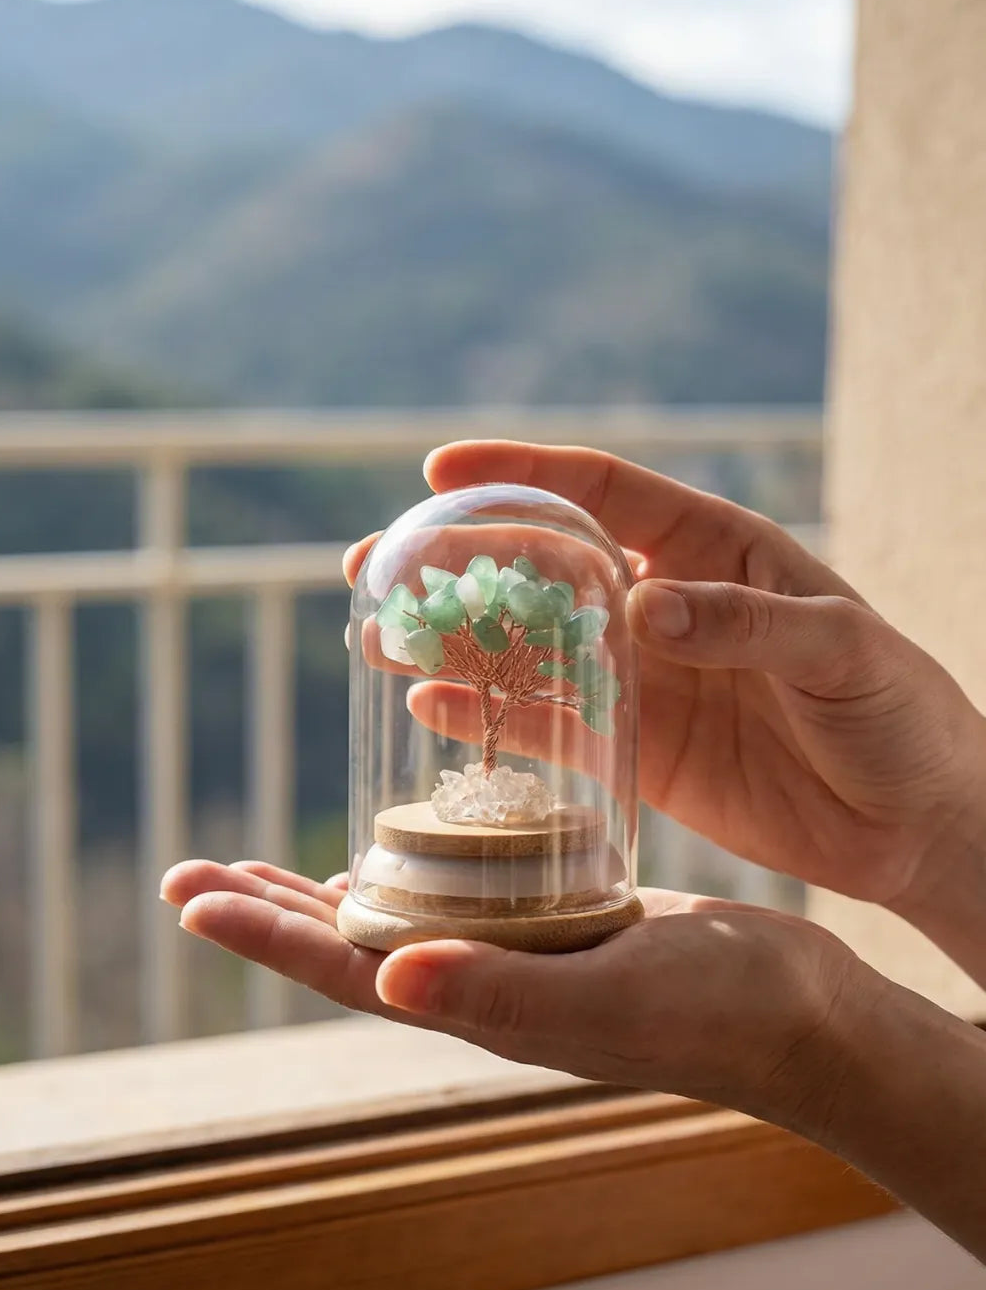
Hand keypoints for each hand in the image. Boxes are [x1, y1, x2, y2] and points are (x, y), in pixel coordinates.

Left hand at [161, 858, 863, 1126]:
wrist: (801, 1011)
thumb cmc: (718, 1013)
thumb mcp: (609, 1000)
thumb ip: (501, 998)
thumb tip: (384, 982)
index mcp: (480, 1007)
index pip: (345, 970)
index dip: (264, 936)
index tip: (192, 897)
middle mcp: (485, 984)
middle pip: (351, 944)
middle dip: (268, 911)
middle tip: (192, 873)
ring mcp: (520, 954)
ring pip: (397, 915)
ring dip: (323, 891)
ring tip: (262, 865)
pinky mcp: (560, 922)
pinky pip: (464, 886)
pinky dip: (415, 859)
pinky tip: (402, 838)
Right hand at [346, 443, 985, 944]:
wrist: (915, 821)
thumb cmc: (899, 712)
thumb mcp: (840, 651)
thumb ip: (746, 624)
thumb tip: (642, 608)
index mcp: (715, 550)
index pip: (604, 491)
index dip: (522, 472)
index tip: (440, 467)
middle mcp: (662, 603)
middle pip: (540, 566)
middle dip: (455, 561)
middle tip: (374, 565)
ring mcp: (643, 677)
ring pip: (528, 646)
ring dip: (454, 640)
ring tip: (375, 636)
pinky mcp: (635, 747)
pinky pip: (549, 722)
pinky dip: (490, 713)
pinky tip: (431, 706)